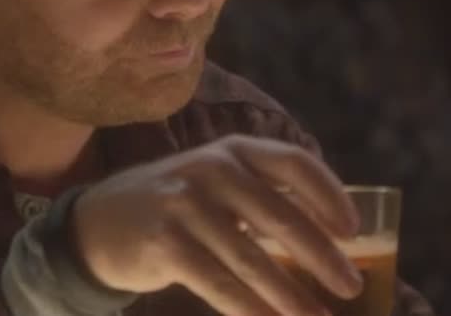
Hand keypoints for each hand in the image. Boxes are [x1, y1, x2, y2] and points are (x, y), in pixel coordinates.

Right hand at [71, 135, 362, 315]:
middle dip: (322, 258)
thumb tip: (329, 242)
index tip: (354, 231)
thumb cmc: (176, 206)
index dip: (330, 195)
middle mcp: (212, 169)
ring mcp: (186, 204)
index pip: (294, 163)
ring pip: (253, 260)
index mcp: (233, 150)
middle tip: (351, 287)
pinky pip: (219, 285)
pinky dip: (251, 312)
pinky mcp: (165, 243)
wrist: (96, 223)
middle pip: (281, 217)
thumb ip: (261, 197)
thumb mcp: (215, 183)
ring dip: (292, 298)